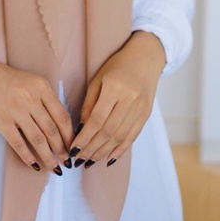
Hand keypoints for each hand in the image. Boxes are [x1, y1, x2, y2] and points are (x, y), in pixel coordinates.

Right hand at [0, 46, 73, 173]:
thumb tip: (61, 126)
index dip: (70, 135)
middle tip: (67, 162)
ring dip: (49, 156)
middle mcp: (30, 98)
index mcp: (41, 87)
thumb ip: (45, 99)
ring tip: (55, 168)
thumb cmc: (7, 79)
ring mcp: (15, 110)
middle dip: (62, 149)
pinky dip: (28, 157)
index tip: (74, 146)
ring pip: (38, 139)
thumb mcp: (31, 82)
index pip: (62, 115)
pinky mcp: (1, 121)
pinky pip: (18, 143)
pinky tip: (35, 165)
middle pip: (52, 129)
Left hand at [70, 31, 165, 168]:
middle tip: (78, 159)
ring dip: (104, 152)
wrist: (145, 59)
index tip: (73, 149)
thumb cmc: (116, 67)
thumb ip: (89, 104)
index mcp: (115, 88)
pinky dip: (120, 149)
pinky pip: (132, 136)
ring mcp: (140, 108)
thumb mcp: (98, 80)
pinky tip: (109, 159)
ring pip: (120, 137)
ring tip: (90, 161)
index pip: (97, 119)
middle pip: (108, 131)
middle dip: (92, 148)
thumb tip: (81, 129)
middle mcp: (129, 100)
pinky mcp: (146, 115)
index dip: (84, 137)